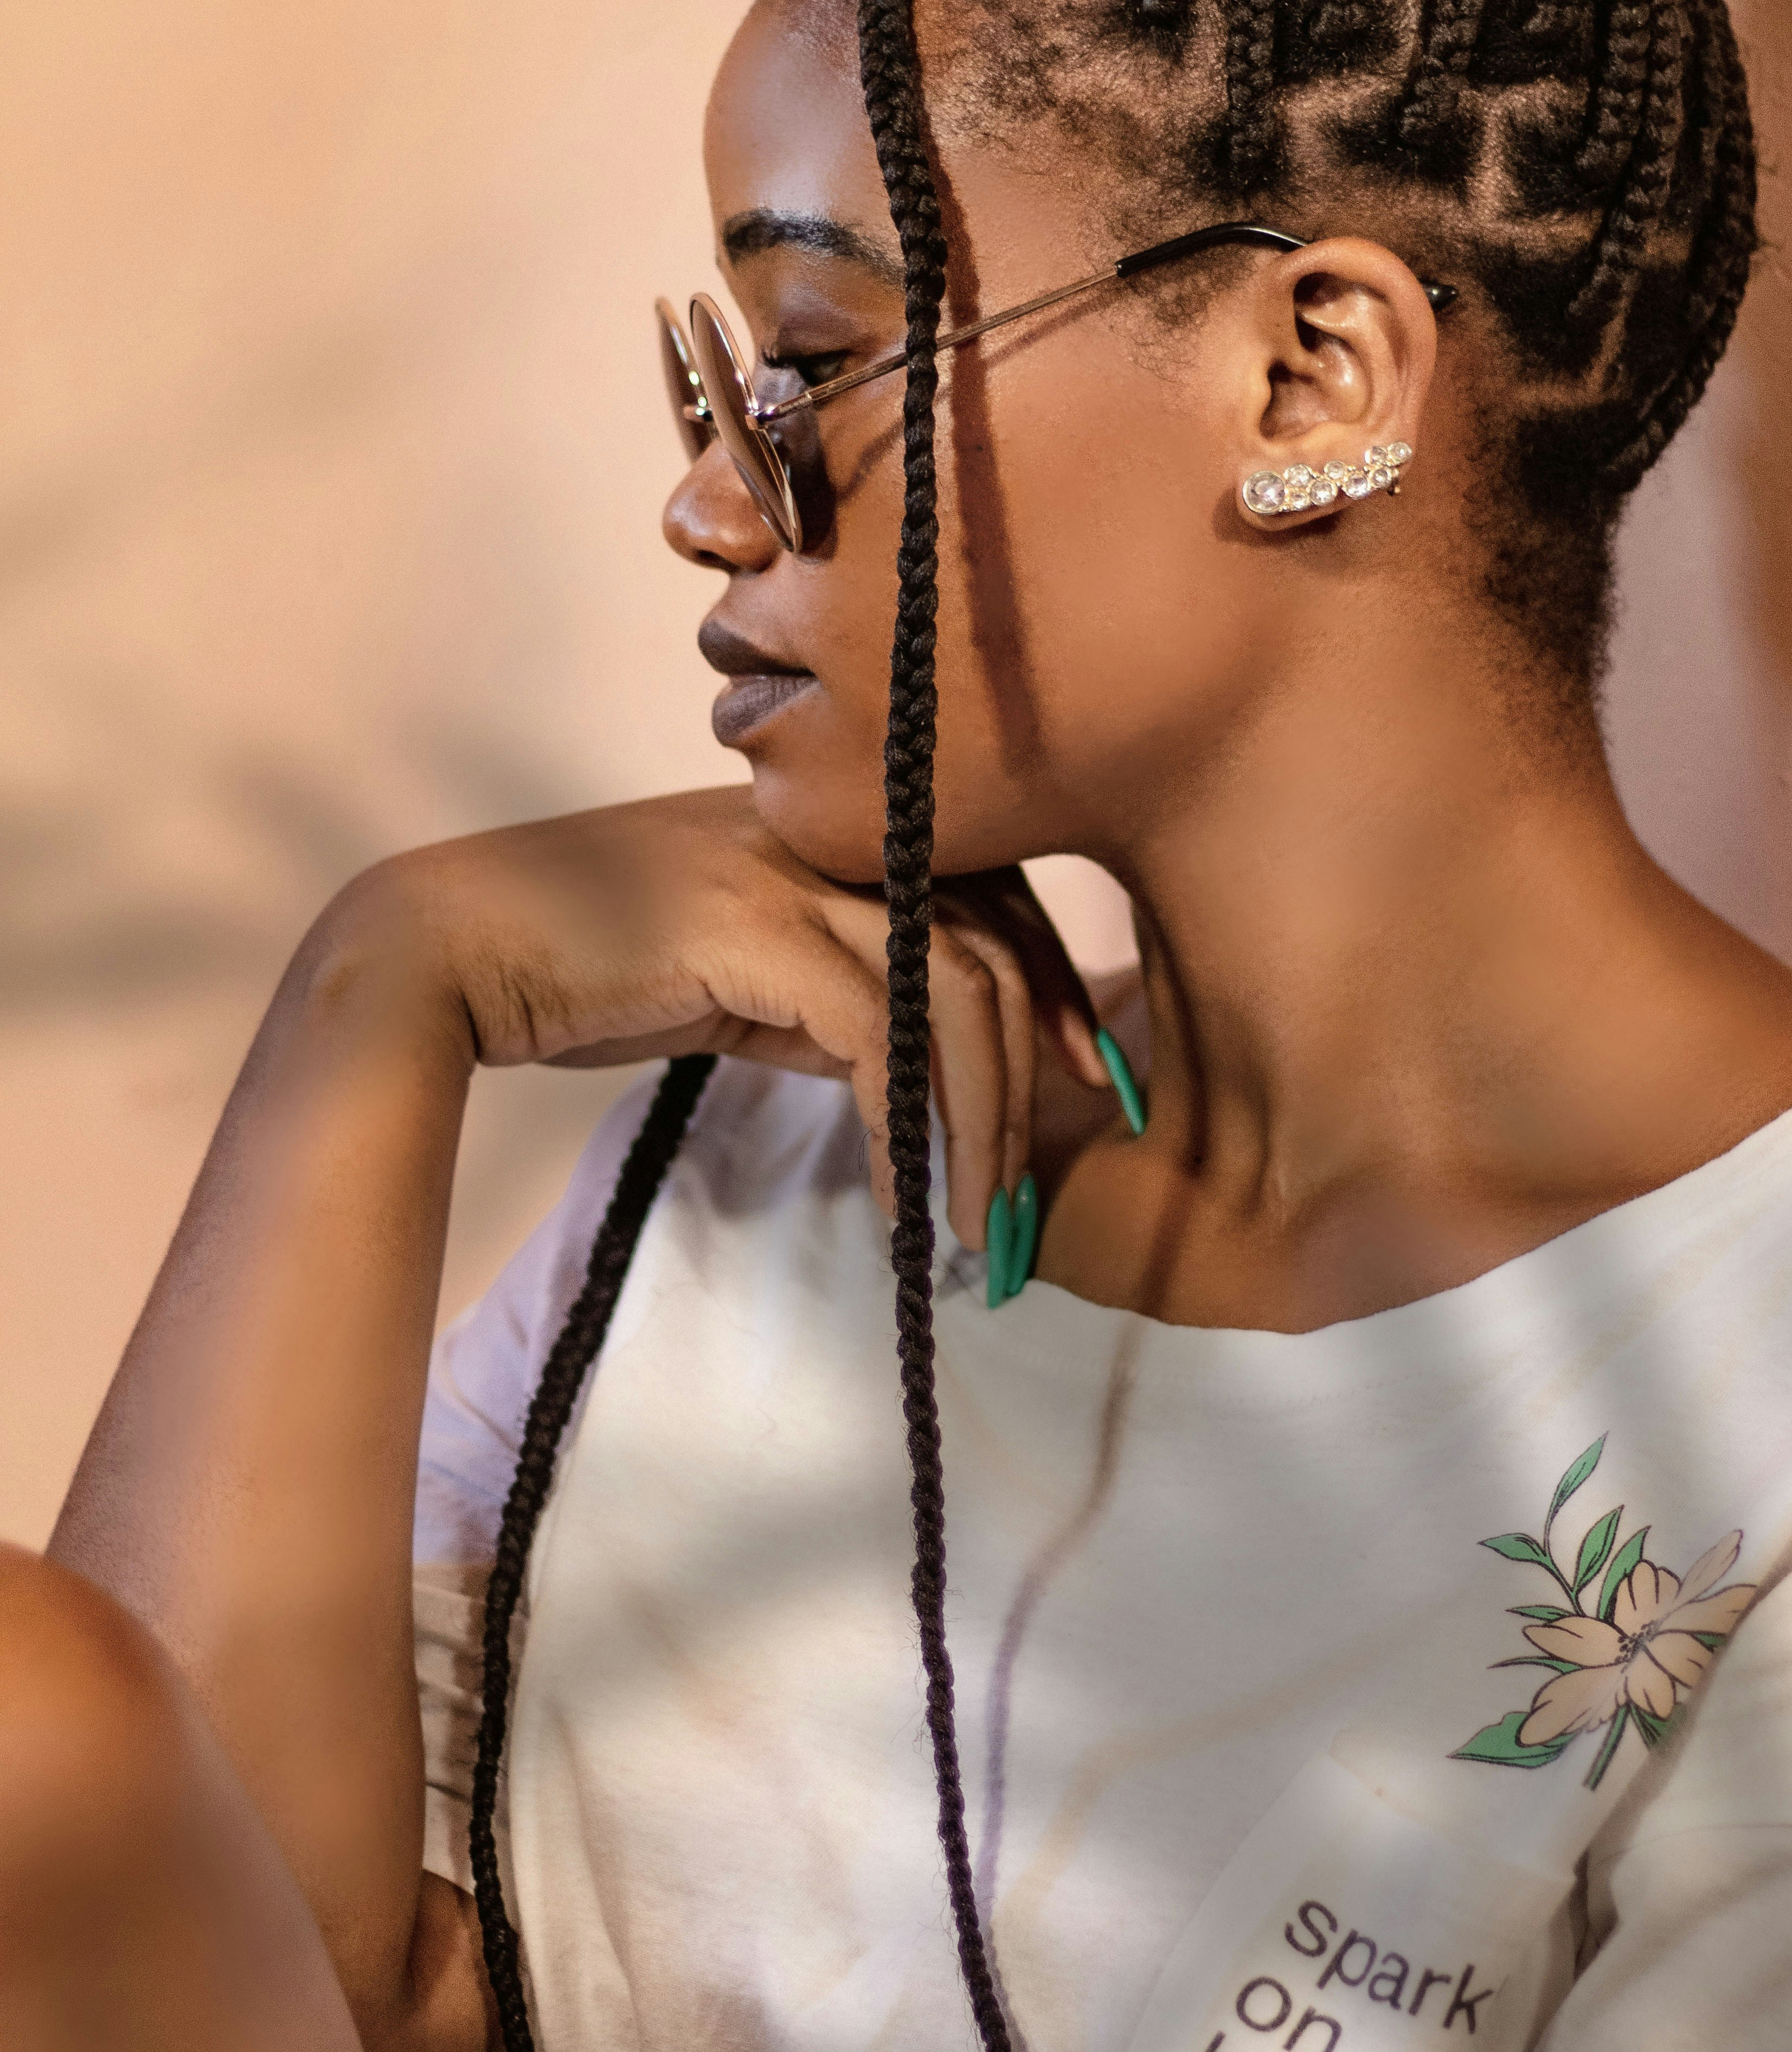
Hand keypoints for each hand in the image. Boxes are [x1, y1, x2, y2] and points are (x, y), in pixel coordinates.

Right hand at [330, 787, 1108, 1242]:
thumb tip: (903, 1062)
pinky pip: (877, 1037)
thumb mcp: (737, 971)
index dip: (1054, 986)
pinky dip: (904, 1130)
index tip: (1083, 1079)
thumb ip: (826, 992)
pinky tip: (898, 1202)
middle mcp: (829, 833)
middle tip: (1036, 1186)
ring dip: (981, 1125)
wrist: (448, 949)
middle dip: (1037, 1075)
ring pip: (953, 992)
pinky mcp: (751, 930)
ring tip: (979, 1224)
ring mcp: (790, 873)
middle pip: (996, 942)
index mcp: (834, 827)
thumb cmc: (580, 962)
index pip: (996, 891)